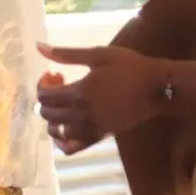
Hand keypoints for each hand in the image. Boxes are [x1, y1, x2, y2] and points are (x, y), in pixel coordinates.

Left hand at [36, 44, 170, 154]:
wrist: (157, 88)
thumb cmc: (129, 67)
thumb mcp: (97, 55)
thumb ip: (66, 54)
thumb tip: (38, 47)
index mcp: (79, 93)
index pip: (44, 97)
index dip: (42, 85)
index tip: (53, 75)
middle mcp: (82, 115)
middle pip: (47, 114)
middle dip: (46, 100)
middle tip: (59, 86)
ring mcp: (91, 129)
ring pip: (56, 132)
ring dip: (52, 118)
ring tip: (63, 105)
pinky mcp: (100, 136)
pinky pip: (72, 147)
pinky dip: (63, 140)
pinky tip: (67, 126)